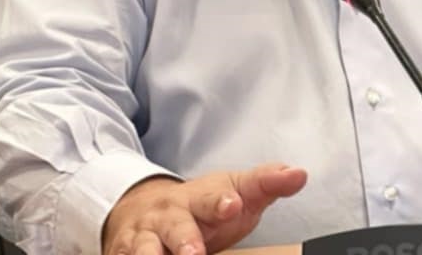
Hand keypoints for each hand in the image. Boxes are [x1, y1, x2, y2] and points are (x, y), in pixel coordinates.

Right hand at [103, 164, 306, 254]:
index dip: (221, 202)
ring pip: (141, 251)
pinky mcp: (122, 254)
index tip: (234, 204)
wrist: (145, 209)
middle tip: (196, 253)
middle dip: (185, 241)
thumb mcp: (234, 191)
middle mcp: (167, 217)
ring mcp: (142, 239)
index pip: (211, 198)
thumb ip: (266, 184)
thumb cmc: (201, 206)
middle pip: (175, 229)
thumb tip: (299, 175)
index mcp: (198, 198)